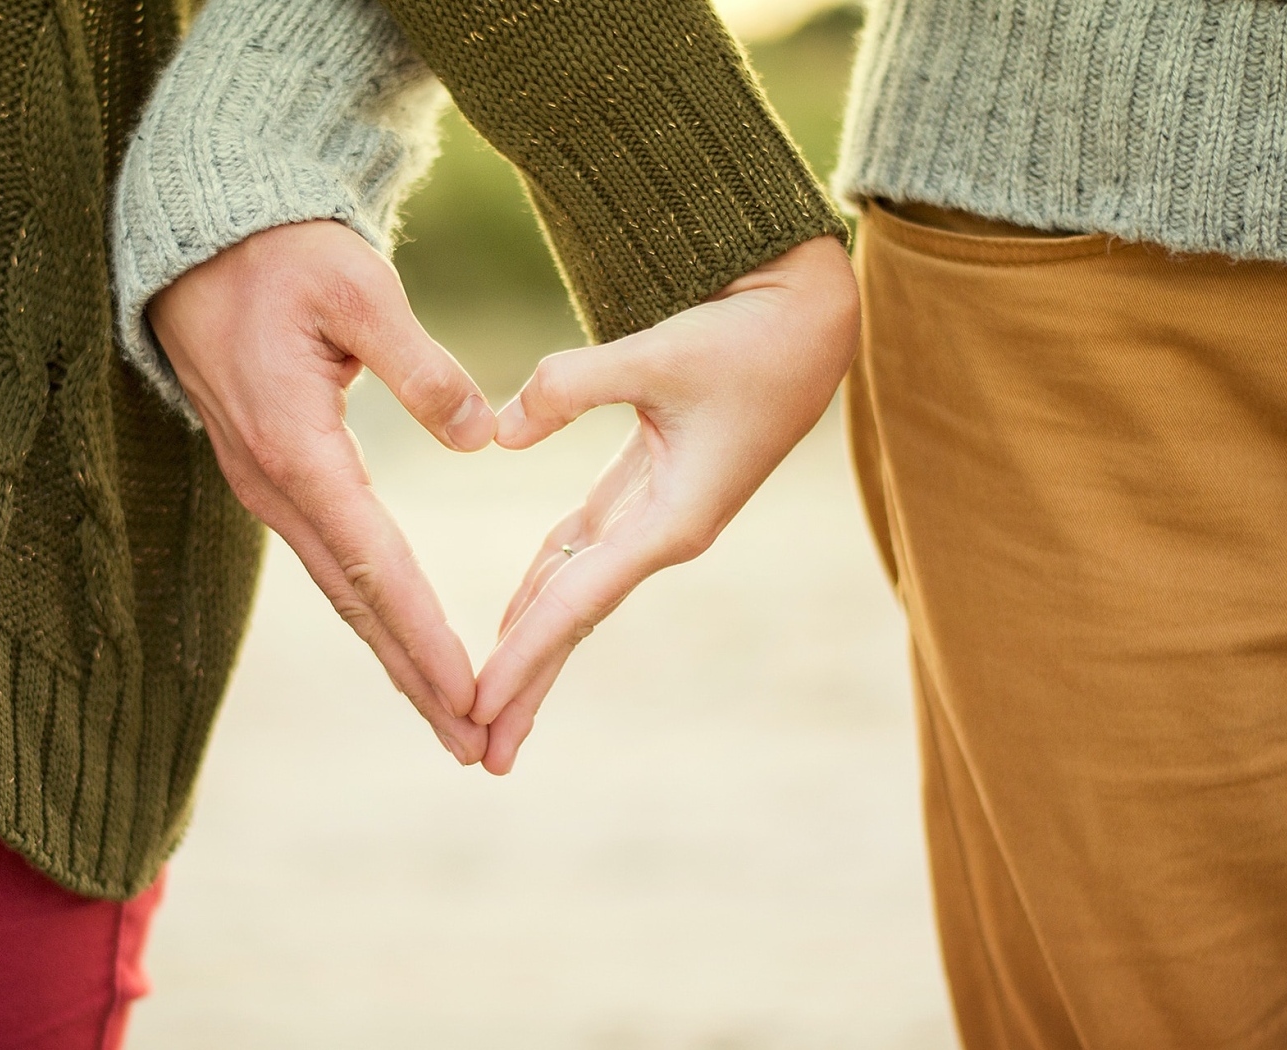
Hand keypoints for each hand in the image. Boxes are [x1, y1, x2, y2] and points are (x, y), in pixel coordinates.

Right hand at [146, 220, 496, 763]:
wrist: (198, 241)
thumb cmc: (280, 255)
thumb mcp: (357, 288)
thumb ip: (421, 366)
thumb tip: (481, 438)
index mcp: (297, 447)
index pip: (374, 563)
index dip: (425, 634)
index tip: (471, 693)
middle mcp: (275, 485)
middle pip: (356, 602)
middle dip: (416, 677)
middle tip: (473, 744)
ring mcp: (267, 486)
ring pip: (341, 590)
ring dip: (395, 655)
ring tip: (450, 715)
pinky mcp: (273, 476)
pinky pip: (330, 560)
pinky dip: (373, 610)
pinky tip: (403, 641)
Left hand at [473, 235, 859, 773]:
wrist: (809, 321)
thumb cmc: (747, 338)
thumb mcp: (659, 353)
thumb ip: (571, 387)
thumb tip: (498, 434)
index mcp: (673, 521)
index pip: (577, 603)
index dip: (523, 655)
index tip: (477, 706)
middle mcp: (663, 534)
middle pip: (574, 621)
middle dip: (527, 686)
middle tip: (479, 752)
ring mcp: (656, 517)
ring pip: (576, 594)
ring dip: (532, 647)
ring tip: (487, 705)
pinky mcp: (649, 490)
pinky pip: (583, 553)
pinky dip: (544, 587)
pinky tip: (513, 618)